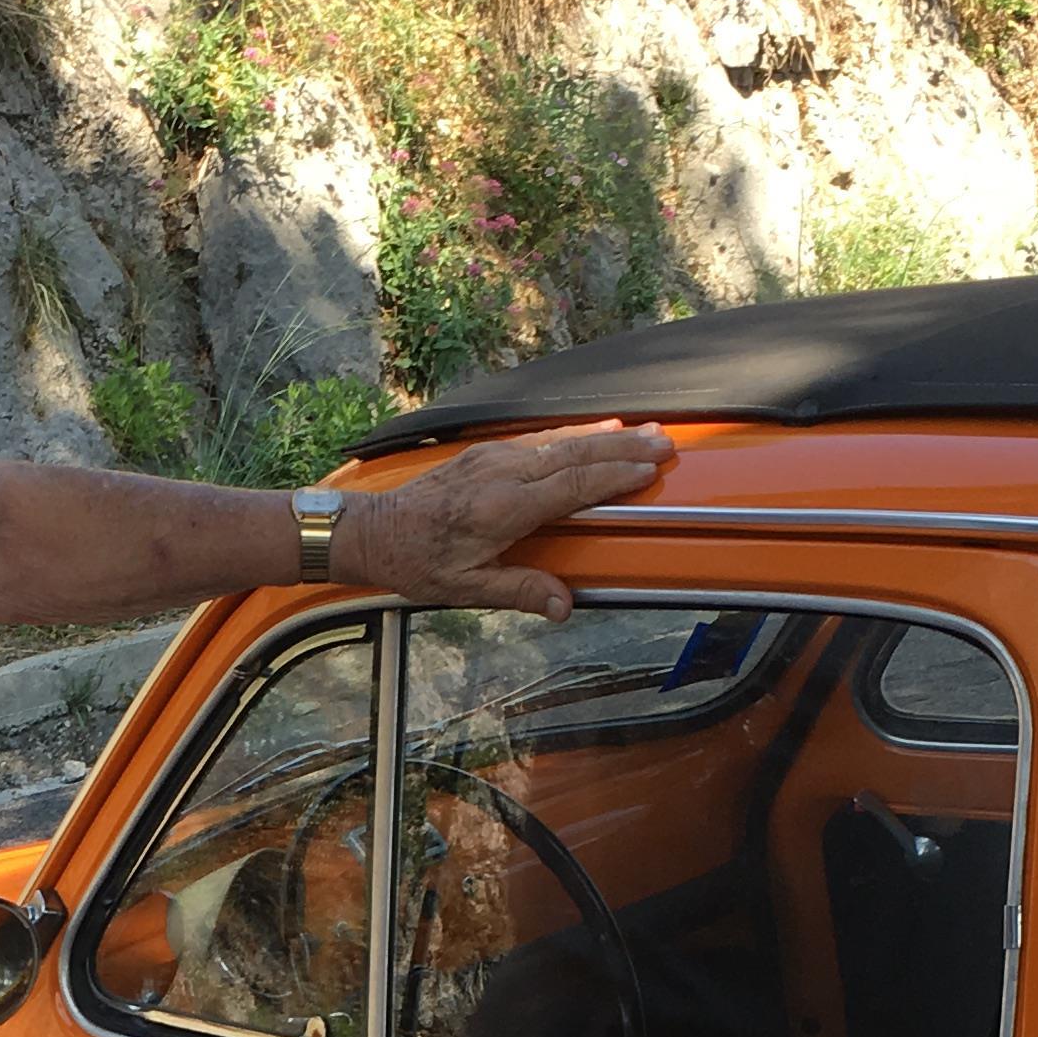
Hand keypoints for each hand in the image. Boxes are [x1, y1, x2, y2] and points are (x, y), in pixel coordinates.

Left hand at [333, 418, 676, 617]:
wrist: (373, 530)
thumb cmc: (416, 561)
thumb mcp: (467, 588)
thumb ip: (520, 591)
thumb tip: (564, 606)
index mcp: (504, 508)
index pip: (573, 485)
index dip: (615, 477)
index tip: (649, 470)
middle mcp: (502, 474)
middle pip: (576, 453)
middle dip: (624, 447)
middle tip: (664, 442)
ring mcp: (494, 457)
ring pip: (561, 440)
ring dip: (606, 435)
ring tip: (645, 430)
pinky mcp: (486, 452)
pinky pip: (541, 440)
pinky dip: (575, 434)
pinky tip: (596, 431)